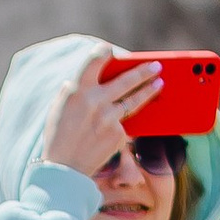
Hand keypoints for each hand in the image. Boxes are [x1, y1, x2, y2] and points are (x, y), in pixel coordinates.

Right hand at [43, 47, 156, 185]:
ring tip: (160, 82)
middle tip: (157, 65)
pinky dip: (123, 123)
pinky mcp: (118, 134)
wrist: (64, 170)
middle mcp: (95, 101)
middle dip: (144, 71)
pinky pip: (124, 124)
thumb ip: (75, 91)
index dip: (104, 52)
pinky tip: (124, 124)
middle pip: (126, 80)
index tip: (110, 50)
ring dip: (149, 90)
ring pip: (135, 100)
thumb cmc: (59, 137)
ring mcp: (109, 118)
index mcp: (77, 91)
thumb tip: (95, 79)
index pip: (94, 60)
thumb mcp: (60, 107)